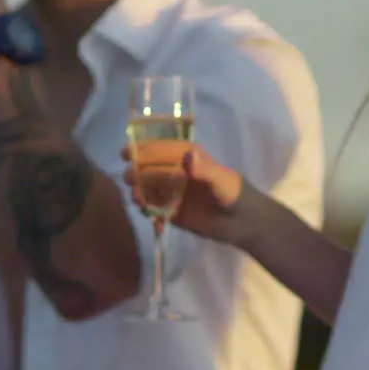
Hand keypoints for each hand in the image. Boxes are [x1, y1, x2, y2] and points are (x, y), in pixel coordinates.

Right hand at [120, 142, 249, 245]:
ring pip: (148, 187)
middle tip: (128, 177)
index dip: (142, 147)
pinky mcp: (171, 212)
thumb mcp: (221, 179)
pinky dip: (145, 206)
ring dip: (138, 189)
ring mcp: (172, 192)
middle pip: (148, 167)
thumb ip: (204, 170)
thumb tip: (188, 156)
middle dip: (135, 170)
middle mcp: (176, 172)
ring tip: (136, 196)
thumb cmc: (233, 193)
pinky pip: (153, 207)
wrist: (242, 222)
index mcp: (186, 158)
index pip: (160, 148)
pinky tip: (142, 207)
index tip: (127, 151)